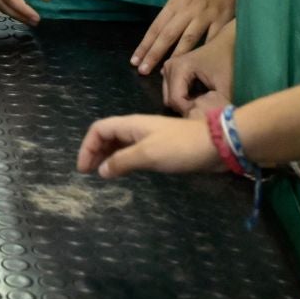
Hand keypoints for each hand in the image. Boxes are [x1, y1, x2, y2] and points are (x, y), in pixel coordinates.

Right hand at [77, 114, 218, 179]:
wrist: (215, 145)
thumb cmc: (179, 147)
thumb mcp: (148, 155)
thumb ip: (122, 161)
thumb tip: (101, 171)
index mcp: (130, 124)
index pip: (99, 129)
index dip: (87, 147)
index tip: (83, 169)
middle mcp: (136, 128)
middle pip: (107, 135)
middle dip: (95, 151)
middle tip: (89, 173)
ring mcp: (149, 137)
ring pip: (120, 143)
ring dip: (108, 156)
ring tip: (103, 174)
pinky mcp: (160, 147)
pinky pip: (133, 151)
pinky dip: (123, 160)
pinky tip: (125, 171)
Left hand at [131, 0, 242, 73]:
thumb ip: (179, 8)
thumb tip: (170, 27)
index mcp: (177, 0)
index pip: (156, 26)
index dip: (145, 44)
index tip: (135, 60)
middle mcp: (188, 9)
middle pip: (167, 36)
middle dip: (153, 54)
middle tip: (142, 71)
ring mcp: (207, 14)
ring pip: (188, 41)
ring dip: (176, 58)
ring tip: (165, 73)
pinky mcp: (225, 18)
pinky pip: (213, 39)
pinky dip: (205, 53)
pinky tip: (199, 65)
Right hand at [161, 22, 234, 114]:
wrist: (230, 43)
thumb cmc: (230, 63)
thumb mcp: (226, 87)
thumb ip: (214, 107)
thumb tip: (206, 122)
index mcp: (178, 68)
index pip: (175, 101)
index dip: (192, 112)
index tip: (209, 112)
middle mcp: (168, 66)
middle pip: (170, 99)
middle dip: (188, 108)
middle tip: (207, 108)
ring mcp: (168, 67)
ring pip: (171, 96)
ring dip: (187, 103)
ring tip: (205, 102)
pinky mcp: (172, 69)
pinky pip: (173, 91)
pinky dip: (186, 97)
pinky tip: (200, 95)